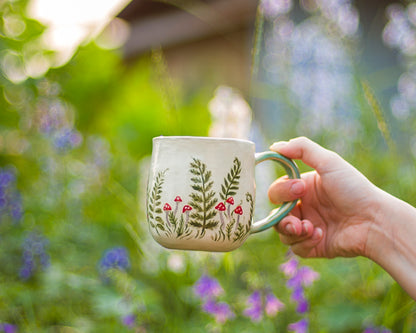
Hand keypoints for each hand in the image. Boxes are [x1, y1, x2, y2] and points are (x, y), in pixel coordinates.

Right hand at [268, 137, 379, 258]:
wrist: (374, 221)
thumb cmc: (354, 189)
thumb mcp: (329, 162)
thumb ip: (301, 149)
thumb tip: (274, 146)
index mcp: (304, 189)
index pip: (277, 191)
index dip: (282, 191)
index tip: (300, 190)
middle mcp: (304, 208)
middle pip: (276, 214)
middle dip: (282, 216)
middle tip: (297, 220)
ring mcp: (308, 228)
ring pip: (282, 233)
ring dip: (292, 231)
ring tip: (310, 229)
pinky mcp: (314, 246)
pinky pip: (296, 247)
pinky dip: (305, 242)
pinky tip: (321, 235)